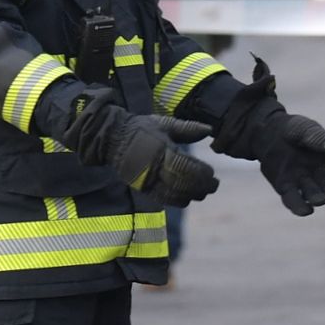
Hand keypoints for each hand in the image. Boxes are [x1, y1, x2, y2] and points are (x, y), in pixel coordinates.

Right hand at [67, 96, 215, 202]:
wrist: (111, 138)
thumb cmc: (141, 128)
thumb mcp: (164, 124)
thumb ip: (187, 128)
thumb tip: (209, 130)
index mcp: (161, 150)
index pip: (185, 167)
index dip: (201, 173)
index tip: (212, 173)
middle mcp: (154, 167)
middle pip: (181, 183)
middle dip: (200, 187)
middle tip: (213, 186)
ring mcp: (146, 179)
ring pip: (172, 194)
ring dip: (190, 195)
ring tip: (203, 193)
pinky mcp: (140, 187)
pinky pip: (160, 198)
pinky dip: (176, 200)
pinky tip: (187, 198)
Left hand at [262, 122, 324, 216]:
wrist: (267, 132)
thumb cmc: (292, 129)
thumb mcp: (305, 128)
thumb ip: (317, 136)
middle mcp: (318, 172)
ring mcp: (302, 181)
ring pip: (314, 195)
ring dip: (318, 199)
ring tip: (319, 200)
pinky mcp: (285, 187)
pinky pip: (293, 200)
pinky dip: (299, 207)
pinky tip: (304, 210)